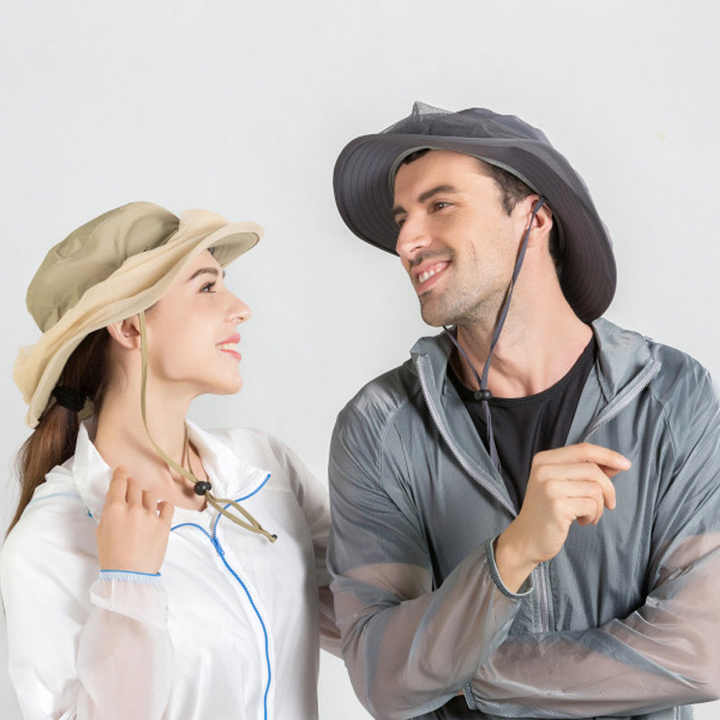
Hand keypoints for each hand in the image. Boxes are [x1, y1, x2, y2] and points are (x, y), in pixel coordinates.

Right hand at [97, 466, 173, 573]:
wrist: (129, 575)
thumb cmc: (111, 557)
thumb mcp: (102, 532)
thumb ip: (109, 514)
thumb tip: (115, 503)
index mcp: (114, 509)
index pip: (119, 483)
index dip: (121, 474)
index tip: (122, 470)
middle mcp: (133, 508)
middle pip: (135, 485)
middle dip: (132, 485)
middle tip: (131, 488)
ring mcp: (150, 515)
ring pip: (150, 494)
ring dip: (146, 497)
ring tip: (143, 505)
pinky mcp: (164, 524)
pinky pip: (167, 506)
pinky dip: (163, 506)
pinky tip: (159, 510)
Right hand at [495, 443, 630, 591]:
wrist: (527, 538)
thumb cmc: (548, 511)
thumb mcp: (561, 484)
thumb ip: (584, 471)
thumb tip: (616, 464)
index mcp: (544, 460)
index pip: (583, 450)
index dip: (608, 455)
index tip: (625, 464)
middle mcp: (544, 470)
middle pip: (592, 469)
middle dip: (608, 488)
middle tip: (608, 504)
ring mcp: (549, 487)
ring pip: (595, 488)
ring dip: (599, 506)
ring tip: (588, 514)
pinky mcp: (557, 505)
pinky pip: (591, 505)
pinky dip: (593, 516)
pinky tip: (581, 521)